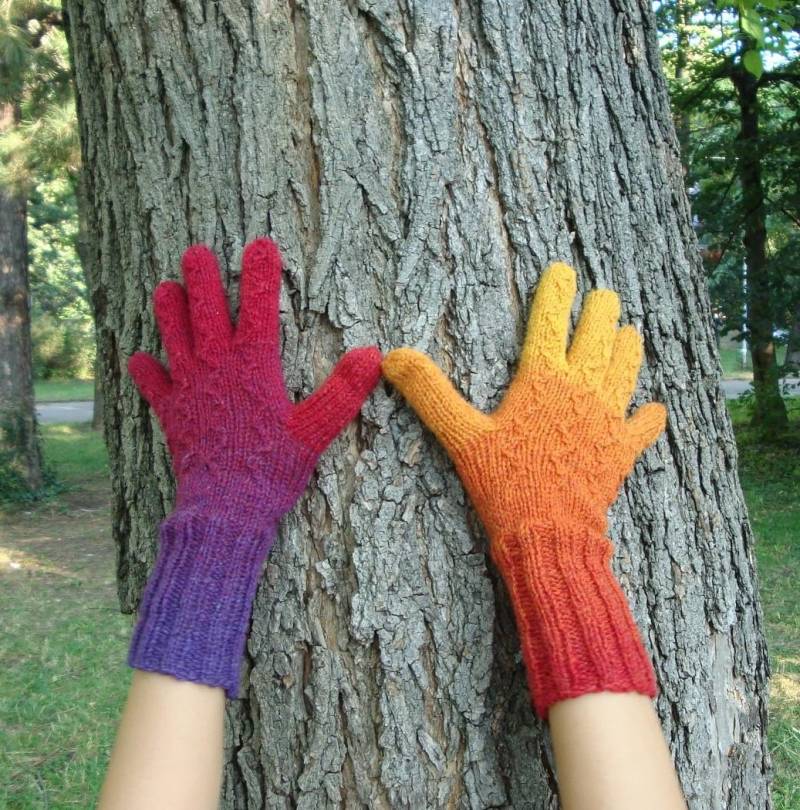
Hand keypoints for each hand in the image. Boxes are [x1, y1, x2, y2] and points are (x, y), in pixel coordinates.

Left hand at [127, 238, 380, 696]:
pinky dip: (146, 369)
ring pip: (173, 337)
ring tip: (165, 289)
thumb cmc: (272, 469)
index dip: (261, 272)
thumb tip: (372, 353)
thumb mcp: (316, 431)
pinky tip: (142, 358)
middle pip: (205, 310)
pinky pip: (152, 384)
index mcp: (253, 365)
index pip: (259, 306)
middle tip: (196, 252)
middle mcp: (215, 366)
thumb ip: (344, 391)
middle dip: (202, 277)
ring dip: (169, 311)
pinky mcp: (170, 413)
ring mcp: (187, 388)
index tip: (262, 244)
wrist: (225, 509)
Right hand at [383, 262, 664, 716]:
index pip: (550, 319)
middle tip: (603, 296)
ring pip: (627, 367)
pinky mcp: (622, 449)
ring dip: (628, 346)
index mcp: (543, 378)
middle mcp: (582, 388)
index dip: (555, 289)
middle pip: (600, 333)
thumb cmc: (505, 485)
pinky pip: (644, 425)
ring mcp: (608, 418)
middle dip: (602, 309)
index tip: (561, 269)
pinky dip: (648, 414)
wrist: (550, 536)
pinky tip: (651, 409)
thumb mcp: (461, 438)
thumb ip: (430, 393)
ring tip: (629, 332)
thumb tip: (392, 356)